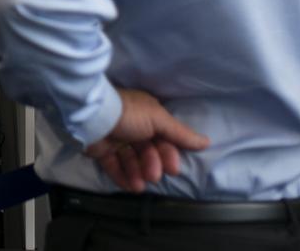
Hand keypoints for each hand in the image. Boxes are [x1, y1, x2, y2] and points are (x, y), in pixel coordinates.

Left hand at [84, 88, 209, 192]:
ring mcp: (116, 138)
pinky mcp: (101, 150)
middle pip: (148, 151)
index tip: (173, 169)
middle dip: (152, 165)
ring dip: (138, 174)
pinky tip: (130, 186)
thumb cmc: (129, 114)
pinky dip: (122, 176)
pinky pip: (114, 166)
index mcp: (147, 116)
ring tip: (139, 185)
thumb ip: (180, 133)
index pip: (163, 138)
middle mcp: (132, 127)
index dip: (168, 154)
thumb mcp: (158, 119)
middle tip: (154, 176)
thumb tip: (206, 142)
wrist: (93, 116)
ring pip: (131, 160)